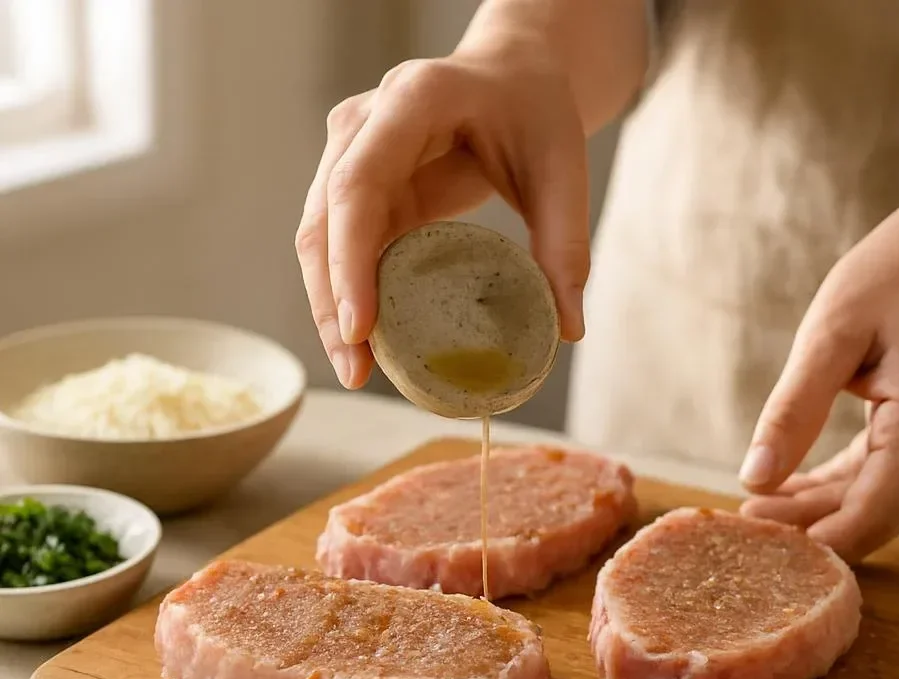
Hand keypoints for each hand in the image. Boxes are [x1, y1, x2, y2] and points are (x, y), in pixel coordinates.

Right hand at [296, 46, 589, 390]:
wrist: (513, 76)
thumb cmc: (534, 111)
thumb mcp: (562, 169)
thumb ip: (566, 245)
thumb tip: (569, 329)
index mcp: (412, 102)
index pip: (358, 185)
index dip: (350, 260)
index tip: (359, 326)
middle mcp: (364, 123)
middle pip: (323, 220)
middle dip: (331, 301)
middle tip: (354, 371)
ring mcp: (350, 153)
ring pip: (318, 237)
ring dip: (329, 307)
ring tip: (355, 370)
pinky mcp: (356, 185)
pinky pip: (338, 246)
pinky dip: (346, 294)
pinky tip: (365, 343)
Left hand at [738, 176, 898, 562]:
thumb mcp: (831, 332)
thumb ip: (794, 409)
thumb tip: (753, 477)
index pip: (868, 517)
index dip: (810, 540)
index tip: (752, 538)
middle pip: (868, 522)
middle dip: (806, 533)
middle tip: (740, 529)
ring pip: (869, 507)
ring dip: (813, 515)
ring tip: (753, 509)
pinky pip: (872, 481)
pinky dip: (829, 491)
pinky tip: (782, 489)